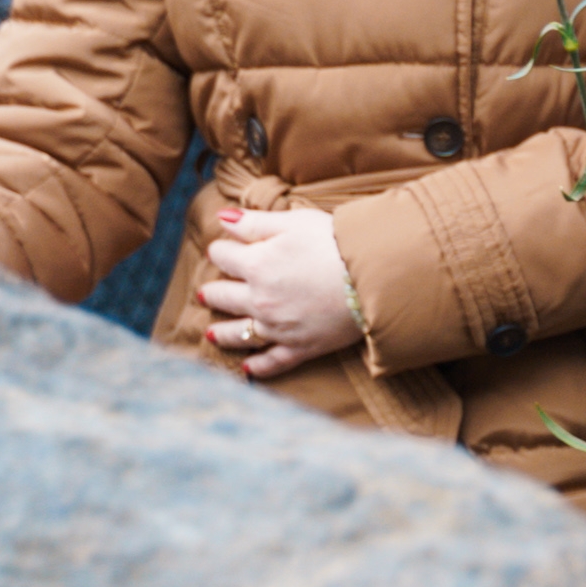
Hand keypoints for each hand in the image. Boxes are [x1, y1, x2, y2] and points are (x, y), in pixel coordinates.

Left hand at [196, 202, 364, 377]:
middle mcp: (260, 300)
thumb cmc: (337, 243)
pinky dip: (258, 367)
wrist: (376, 276)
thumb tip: (222, 219)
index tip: (226, 248)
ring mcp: (279, 328)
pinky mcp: (302, 347)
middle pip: (223, 296)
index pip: (222, 255)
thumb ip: (255, 222)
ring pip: (240, 333)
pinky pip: (274, 361)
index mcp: (256, 266)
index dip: (222, 249)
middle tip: (209, 292)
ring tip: (212, 332)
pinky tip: (247, 368)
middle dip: (214, 292)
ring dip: (223, 332)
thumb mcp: (294, 222)